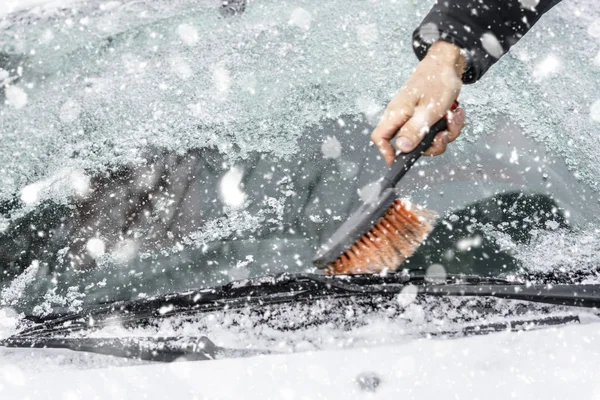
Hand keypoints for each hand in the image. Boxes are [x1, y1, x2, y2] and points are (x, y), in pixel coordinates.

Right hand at [371, 41, 466, 165]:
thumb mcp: (429, 109)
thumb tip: (401, 148)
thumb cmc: (437, 80)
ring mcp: (414, 117)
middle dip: (431, 144)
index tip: (400, 162)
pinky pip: (436, 132)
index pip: (380, 137)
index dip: (386, 152)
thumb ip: (414, 130)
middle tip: (444, 134)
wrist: (449, 63)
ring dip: (445, 134)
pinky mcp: (425, 117)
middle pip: (409, 145)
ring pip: (427, 140)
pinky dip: (449, 126)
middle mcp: (403, 117)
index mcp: (397, 114)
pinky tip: (455, 114)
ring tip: (453, 118)